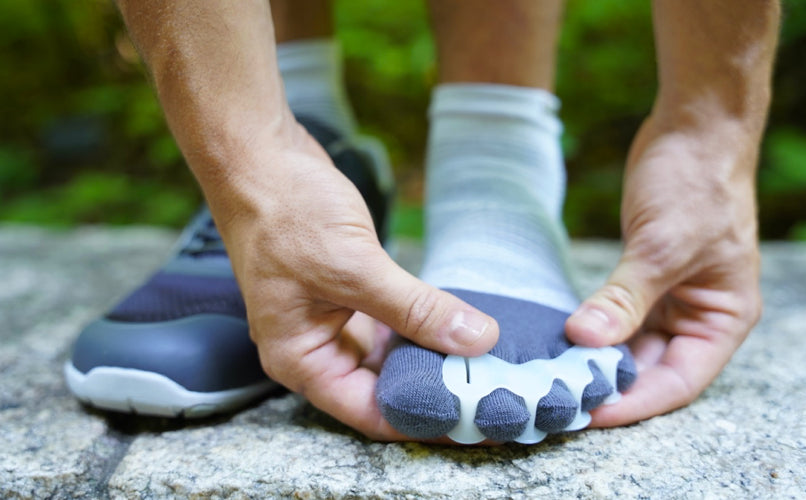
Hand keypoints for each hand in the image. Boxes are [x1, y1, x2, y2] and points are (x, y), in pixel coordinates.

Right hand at [204, 124, 497, 439]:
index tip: (473, 417)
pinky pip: (392, 324)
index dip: (422, 419)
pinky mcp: (349, 294)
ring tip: (483, 363)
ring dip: (432, 357)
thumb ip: (416, 309)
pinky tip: (458, 325)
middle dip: (434, 389)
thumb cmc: (284, 213)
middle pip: (383, 388)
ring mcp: (332, 321)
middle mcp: (315, 348)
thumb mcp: (354, 267)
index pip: (370, 412)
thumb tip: (476, 340)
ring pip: (392, 356)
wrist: (261, 158)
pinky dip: (423, 325)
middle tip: (489, 390)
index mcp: (301, 359)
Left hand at [565, 116, 761, 425]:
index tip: (590, 413)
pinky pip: (618, 319)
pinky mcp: (644, 280)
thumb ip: (625, 298)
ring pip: (631, 347)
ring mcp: (671, 299)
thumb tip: (585, 340)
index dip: (635, 402)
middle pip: (652, 369)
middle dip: (610, 385)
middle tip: (560, 398)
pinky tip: (561, 342)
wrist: (693, 129)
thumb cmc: (696, 183)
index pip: (679, 381)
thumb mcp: (662, 247)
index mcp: (723, 318)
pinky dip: (593, 331)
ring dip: (597, 360)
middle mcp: (699, 316)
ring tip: (554, 376)